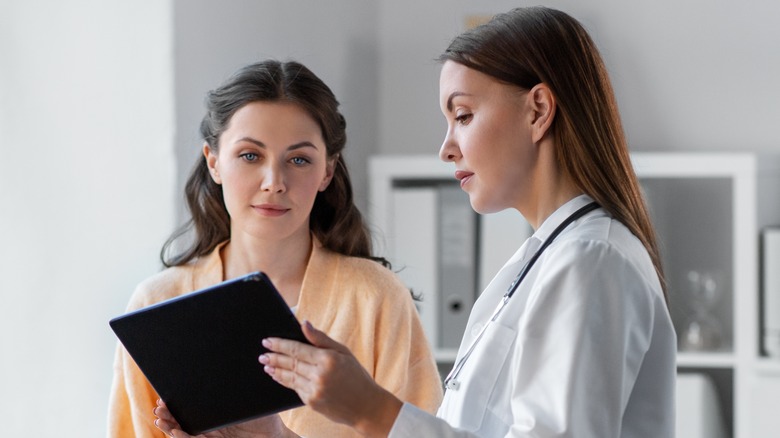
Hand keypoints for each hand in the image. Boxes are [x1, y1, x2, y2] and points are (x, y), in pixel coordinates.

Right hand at [153, 399, 296, 437]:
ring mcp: (213, 437)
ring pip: (186, 434)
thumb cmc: (266, 417)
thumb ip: (238, 385)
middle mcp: (211, 426)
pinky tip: (176, 432)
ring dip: (171, 427)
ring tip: (160, 419)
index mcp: (215, 414)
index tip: (163, 395)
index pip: (191, 408)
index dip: (176, 404)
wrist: (276, 437)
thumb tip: (230, 362)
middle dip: (168, 414)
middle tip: (158, 406)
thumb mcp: (250, 398)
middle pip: (183, 421)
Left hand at [259, 321, 402, 437]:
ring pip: (289, 377)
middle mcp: (319, 375)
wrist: (366, 406)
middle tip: (262, 354)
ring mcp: (314, 390)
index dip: (280, 345)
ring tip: (266, 365)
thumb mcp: (343, 352)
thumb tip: (304, 323)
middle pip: (290, 363)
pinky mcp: (312, 402)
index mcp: (328, 359)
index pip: (297, 349)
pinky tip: (278, 376)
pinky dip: (285, 381)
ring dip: (276, 370)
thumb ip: (321, 338)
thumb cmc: (356, 375)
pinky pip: (295, 389)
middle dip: (274, 357)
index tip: (268, 341)